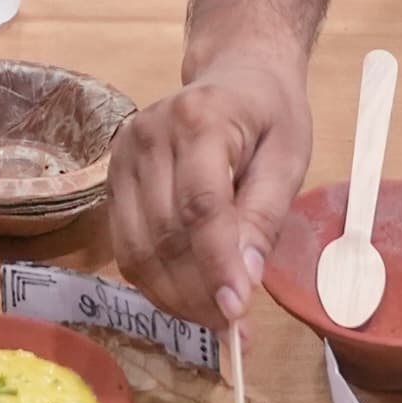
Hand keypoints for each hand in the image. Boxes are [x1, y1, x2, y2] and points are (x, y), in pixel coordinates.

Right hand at [109, 36, 314, 323]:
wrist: (235, 73)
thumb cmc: (269, 113)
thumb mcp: (289, 156)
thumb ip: (264, 216)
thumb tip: (244, 280)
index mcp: (199, 118)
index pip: (200, 205)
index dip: (216, 265)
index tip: (238, 312)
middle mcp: (148, 135)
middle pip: (164, 235)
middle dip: (199, 292)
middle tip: (235, 329)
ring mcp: (121, 157)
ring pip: (138, 250)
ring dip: (176, 297)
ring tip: (216, 319)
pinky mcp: (112, 179)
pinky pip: (128, 247)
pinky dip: (157, 282)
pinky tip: (189, 295)